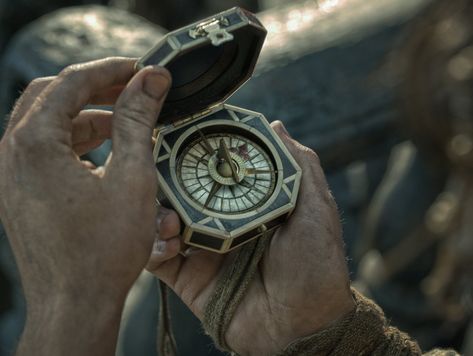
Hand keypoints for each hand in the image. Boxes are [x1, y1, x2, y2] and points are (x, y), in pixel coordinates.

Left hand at [0, 58, 170, 354]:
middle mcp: (11, 155)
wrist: (75, 305)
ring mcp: (10, 176)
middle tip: (132, 90)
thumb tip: (151, 81)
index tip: (140, 70)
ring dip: (86, 117)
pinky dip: (74, 143)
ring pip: (47, 125)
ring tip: (126, 124)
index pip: (70, 83)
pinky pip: (44, 152)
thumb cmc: (103, 250)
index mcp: (34, 144)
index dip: (109, 70)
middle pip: (51, 97)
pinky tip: (106, 154)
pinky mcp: (19, 193)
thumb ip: (137, 121)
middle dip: (94, 89)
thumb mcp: (132, 176)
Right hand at [147, 121, 354, 354]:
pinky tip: (167, 241)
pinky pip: (157, 257)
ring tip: (170, 217)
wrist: (304, 328)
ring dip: (156, 211)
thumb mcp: (315, 210)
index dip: (195, 149)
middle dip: (164, 176)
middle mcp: (219, 221)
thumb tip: (276, 126)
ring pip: (162, 219)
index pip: (212, 169)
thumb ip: (299, 166)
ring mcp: (201, 248)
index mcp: (246, 203)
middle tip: (155, 166)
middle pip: (181, 190)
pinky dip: (153, 244)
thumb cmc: (317, 267)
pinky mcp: (187, 277)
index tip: (179, 132)